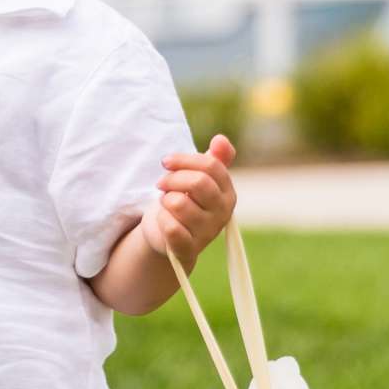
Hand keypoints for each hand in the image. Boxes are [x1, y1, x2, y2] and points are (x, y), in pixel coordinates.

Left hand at [142, 134, 237, 269]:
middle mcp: (223, 213)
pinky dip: (161, 220)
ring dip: (164, 200)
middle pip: (198, 182)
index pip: (211, 165)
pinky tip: (163, 220)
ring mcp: (208, 232)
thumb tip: (221, 139)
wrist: (169, 237)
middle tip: (161, 184)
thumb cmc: (184, 201)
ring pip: (179, 203)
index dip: (184, 160)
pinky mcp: (189, 249)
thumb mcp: (199, 178)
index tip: (166, 162)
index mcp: (227, 192)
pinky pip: (171, 227)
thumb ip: (213, 159)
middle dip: (172, 179)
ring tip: (166, 204)